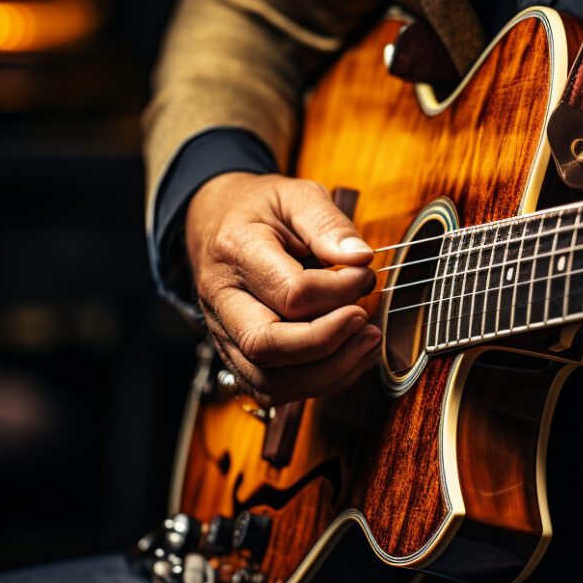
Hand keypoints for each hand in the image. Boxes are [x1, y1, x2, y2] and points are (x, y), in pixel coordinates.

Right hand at [186, 172, 380, 404]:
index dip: (339, 291)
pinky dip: (316, 383)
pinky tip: (348, 358)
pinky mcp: (235, 355)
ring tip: (367, 342)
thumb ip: (328, 223)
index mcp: (235, 251)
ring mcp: (222, 333)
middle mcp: (220, 299)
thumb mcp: (296, 195)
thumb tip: (360, 259)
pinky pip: (271, 388)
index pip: (290, 292)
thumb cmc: (260, 210)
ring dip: (328, 372)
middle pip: (266, 346)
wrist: (215, 222)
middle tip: (366, 321)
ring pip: (267, 380)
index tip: (365, 274)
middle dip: (328, 343)